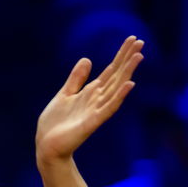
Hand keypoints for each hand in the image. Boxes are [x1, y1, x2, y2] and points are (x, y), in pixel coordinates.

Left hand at [35, 35, 143, 163]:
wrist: (47, 146)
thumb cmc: (55, 124)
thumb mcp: (64, 94)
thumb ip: (77, 79)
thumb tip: (87, 59)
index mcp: (91, 92)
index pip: (110, 70)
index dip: (121, 55)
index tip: (133, 40)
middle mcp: (97, 100)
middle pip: (116, 76)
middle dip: (127, 59)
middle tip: (140, 42)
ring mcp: (96, 111)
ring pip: (116, 88)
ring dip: (127, 72)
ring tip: (138, 57)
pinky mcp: (92, 122)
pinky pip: (108, 107)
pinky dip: (119, 96)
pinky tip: (129, 84)